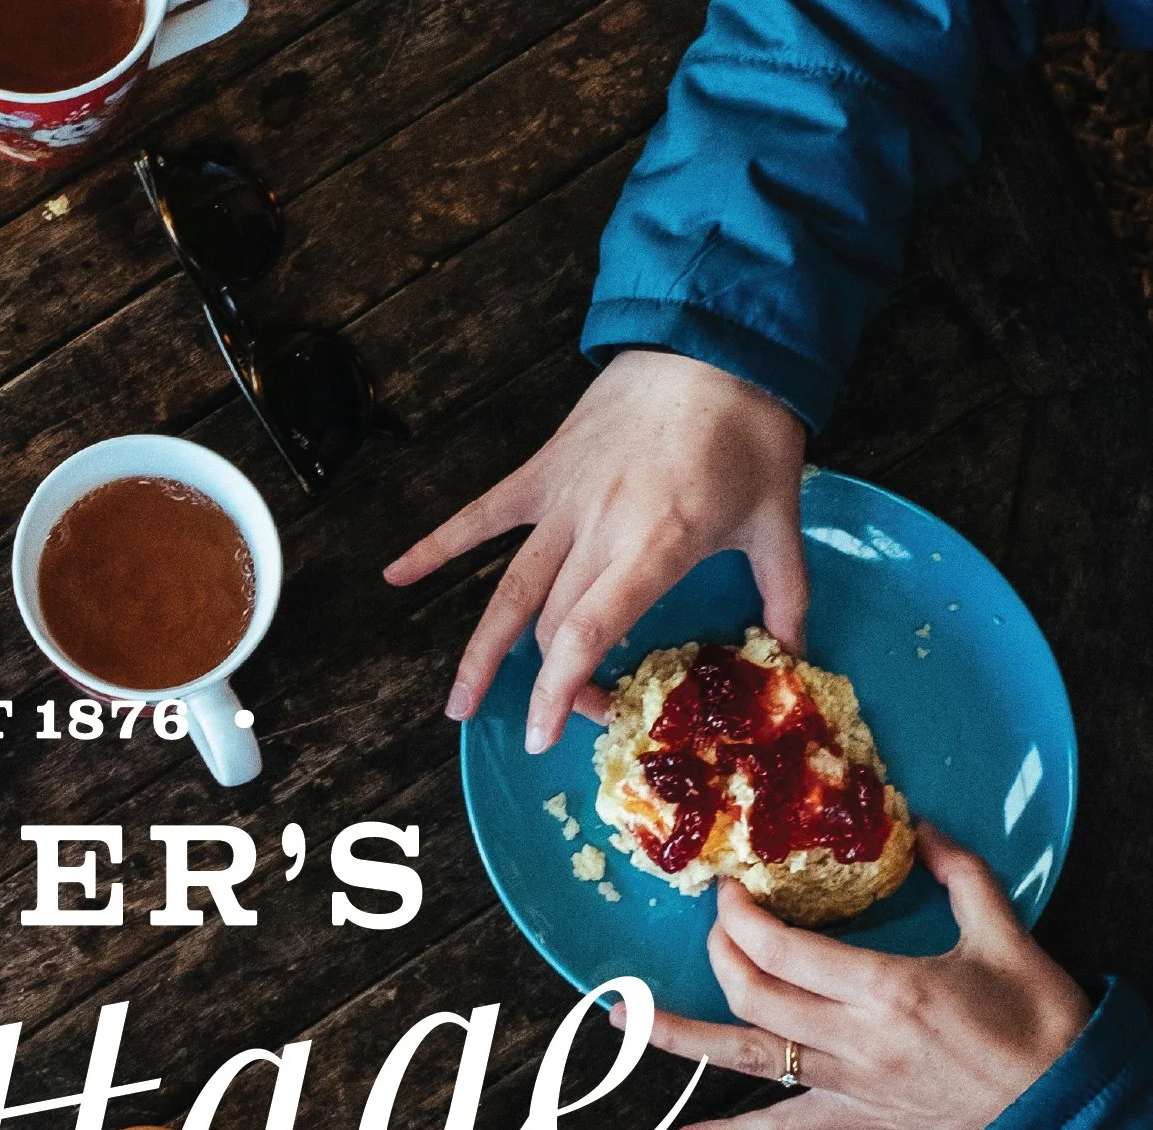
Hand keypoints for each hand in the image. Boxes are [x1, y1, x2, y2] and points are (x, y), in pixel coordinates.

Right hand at [384, 350, 808, 752]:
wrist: (717, 338)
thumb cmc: (750, 429)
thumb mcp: (779, 518)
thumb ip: (784, 593)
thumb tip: (793, 654)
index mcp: (653, 545)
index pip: (585, 634)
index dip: (563, 691)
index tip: (557, 733)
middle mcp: (597, 529)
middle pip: (550, 628)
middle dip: (552, 684)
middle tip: (567, 716)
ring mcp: (562, 501)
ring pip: (506, 591)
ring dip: (478, 654)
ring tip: (458, 706)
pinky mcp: (542, 472)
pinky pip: (480, 515)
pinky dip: (435, 544)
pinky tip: (394, 575)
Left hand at [629, 827, 1090, 1129]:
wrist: (1062, 1108)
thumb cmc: (1039, 1022)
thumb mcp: (1005, 935)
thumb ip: (960, 873)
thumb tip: (918, 825)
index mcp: (887, 990)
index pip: (784, 949)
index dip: (743, 915)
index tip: (730, 887)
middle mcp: (852, 1039)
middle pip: (752, 993)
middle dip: (720, 951)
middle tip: (714, 919)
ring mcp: (843, 1083)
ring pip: (741, 1059)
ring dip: (678, 1039)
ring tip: (620, 1020)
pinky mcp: (849, 1116)